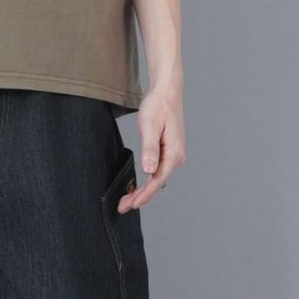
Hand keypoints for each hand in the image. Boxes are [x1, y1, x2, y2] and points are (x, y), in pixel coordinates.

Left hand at [119, 85, 184, 213]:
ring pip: (157, 179)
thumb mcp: (150, 126)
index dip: (144, 195)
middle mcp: (176, 157)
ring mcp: (173, 155)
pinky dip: (146, 181)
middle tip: (122, 207)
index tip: (130, 205)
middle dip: (140, 197)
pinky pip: (157, 171)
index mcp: (173, 153)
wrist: (167, 92)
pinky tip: (137, 186)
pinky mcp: (168, 152)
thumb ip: (150, 149)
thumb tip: (149, 171)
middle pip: (157, 183)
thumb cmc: (158, 106)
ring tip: (126, 200)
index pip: (157, 181)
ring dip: (143, 190)